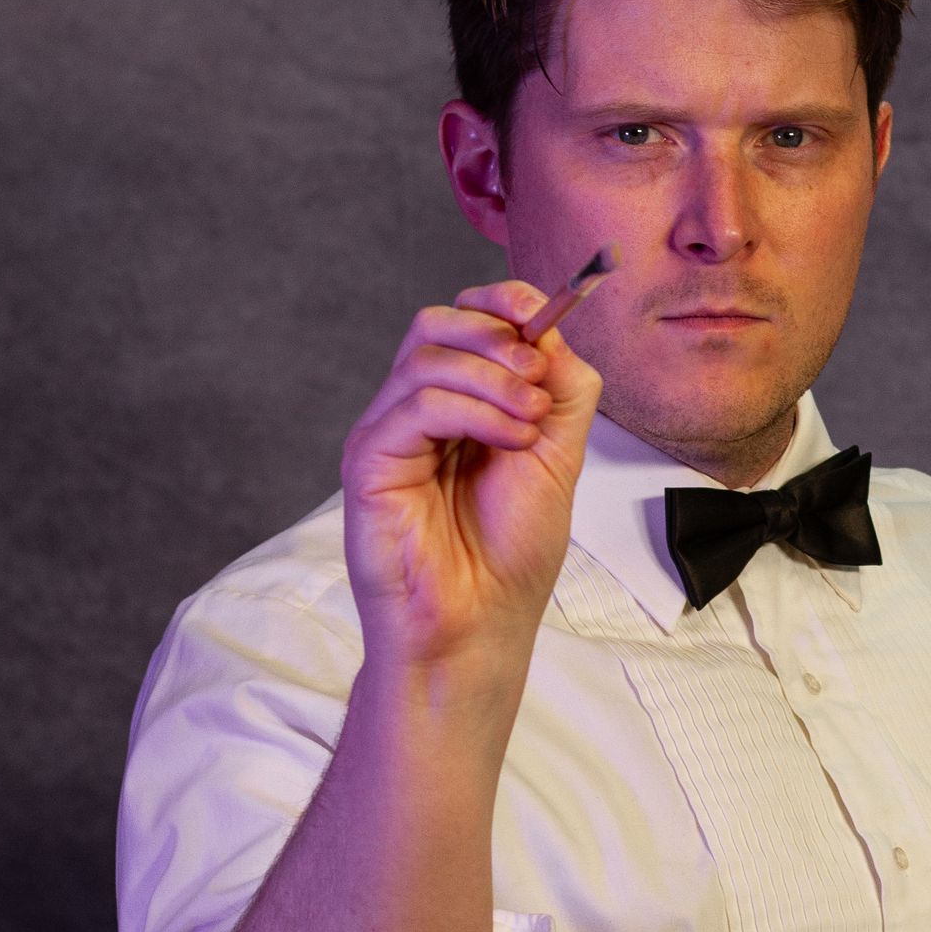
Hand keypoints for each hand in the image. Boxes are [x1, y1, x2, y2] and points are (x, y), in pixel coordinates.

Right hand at [340, 281, 603, 675]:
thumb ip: (561, 390)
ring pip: (426, 357)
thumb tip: (553, 329)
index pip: (465, 322)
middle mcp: (417, 412)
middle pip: (435, 325)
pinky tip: (507, 441)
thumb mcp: (557, 456)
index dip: (502, 306)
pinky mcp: (369, 460)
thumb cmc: (510, 555)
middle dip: (495, 335)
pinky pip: (415, 404)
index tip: (543, 318)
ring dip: (493, 379)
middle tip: (537, 377)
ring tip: (529, 424)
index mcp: (460, 406)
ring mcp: (389, 433)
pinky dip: (472, 411)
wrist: (480, 625)